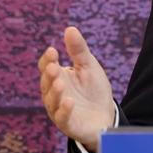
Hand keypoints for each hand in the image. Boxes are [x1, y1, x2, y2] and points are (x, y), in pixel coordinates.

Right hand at [38, 26, 115, 152]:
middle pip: (46, 83)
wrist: (106, 115)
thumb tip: (70, 28)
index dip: (48, 60)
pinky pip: (62, 117)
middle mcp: (54, 93)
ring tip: (60, 83)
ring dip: (54, 92)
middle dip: (49, 75)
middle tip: (54, 67)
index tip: (53, 51)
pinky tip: (69, 101)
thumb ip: (78, 50)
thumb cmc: (93, 89)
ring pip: (51, 101)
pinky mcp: (68, 124)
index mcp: (57, 77)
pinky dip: (64, 110)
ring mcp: (59, 109)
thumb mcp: (88, 66)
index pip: (47, 67)